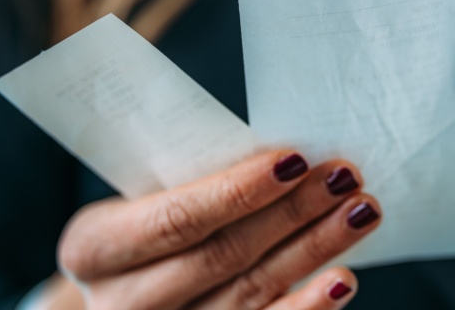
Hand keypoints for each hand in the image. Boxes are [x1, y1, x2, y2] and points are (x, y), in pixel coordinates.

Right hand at [55, 150, 380, 308]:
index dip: (238, 191)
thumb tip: (291, 159)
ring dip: (315, 250)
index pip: (175, 218)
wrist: (130, 290)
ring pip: (252, 294)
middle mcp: (121, 302)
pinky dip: (307, 307)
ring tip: (361, 211)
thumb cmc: (150, 226)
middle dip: (293, 212)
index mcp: (93, 248)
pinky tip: (342, 279)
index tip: (295, 160)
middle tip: (345, 177)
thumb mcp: (148, 198)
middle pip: (222, 256)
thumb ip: (197, 183)